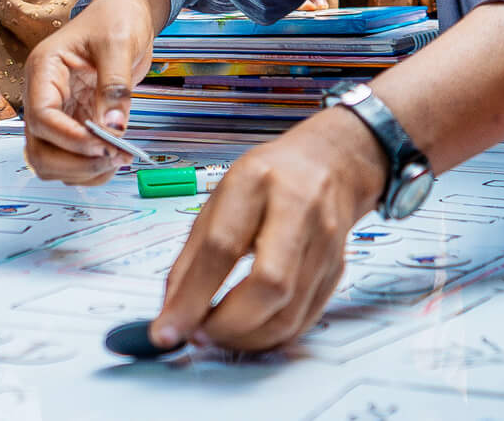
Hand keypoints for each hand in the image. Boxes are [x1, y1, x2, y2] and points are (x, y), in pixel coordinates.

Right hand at [22, 0, 156, 184]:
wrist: (123, 13)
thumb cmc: (115, 17)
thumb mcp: (119, 43)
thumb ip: (114, 86)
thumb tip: (113, 126)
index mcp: (44, 69)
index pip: (41, 116)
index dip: (70, 139)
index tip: (104, 145)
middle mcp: (43, 94)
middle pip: (38, 148)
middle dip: (75, 162)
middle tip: (114, 157)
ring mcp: (57, 112)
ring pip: (49, 161)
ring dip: (81, 171)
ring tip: (117, 158)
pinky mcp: (73, 123)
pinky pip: (70, 159)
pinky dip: (89, 170)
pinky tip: (113, 159)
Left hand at [148, 108, 386, 352]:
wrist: (327, 165)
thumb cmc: (266, 181)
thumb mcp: (218, 200)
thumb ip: (191, 256)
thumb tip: (171, 311)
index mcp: (256, 182)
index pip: (222, 247)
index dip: (192, 296)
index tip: (167, 330)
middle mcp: (297, 210)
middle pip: (268, 284)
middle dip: (227, 325)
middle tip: (198, 335)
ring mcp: (324, 243)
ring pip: (288, 313)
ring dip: (245, 338)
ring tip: (218, 334)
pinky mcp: (336, 271)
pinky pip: (302, 320)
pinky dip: (269, 336)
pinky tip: (248, 331)